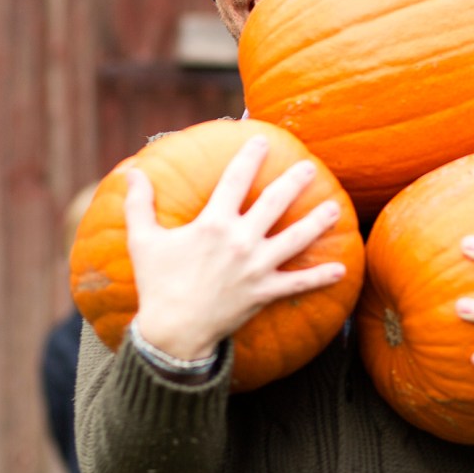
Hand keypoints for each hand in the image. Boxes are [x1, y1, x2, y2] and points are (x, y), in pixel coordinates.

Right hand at [124, 134, 346, 361]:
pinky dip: (321, 278)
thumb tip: (132, 172)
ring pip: (295, 239)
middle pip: (275, 203)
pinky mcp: (265, 293)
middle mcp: (240, 240)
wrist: (173, 332)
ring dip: (317, 222)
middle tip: (309, 166)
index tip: (262, 140)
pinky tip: (342, 270)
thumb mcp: (143, 241)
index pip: (236, 180)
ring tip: (334, 208)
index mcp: (213, 223)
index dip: (250, 157)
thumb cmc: (157, 284)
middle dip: (294, 181)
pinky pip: (298, 283)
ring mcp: (256, 267)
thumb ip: (138, 204)